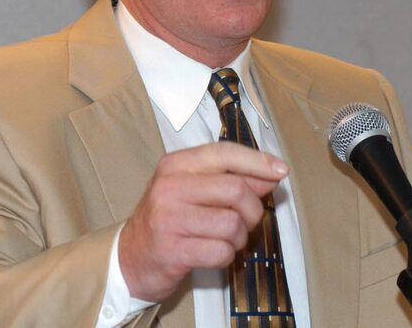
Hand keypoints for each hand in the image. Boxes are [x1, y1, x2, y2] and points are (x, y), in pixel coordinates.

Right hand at [118, 142, 288, 301]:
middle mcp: (169, 187)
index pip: (223, 153)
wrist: (130, 257)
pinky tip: (213, 253)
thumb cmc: (169, 219)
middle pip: (235, 190)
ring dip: (239, 237)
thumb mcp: (193, 189)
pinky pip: (222, 251)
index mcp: (175, 165)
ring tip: (225, 239)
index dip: (257, 161)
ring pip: (232, 224)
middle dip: (252, 209)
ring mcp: (169, 218)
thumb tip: (271, 173)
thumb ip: (230, 179)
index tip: (281, 170)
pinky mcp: (173, 250)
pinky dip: (227, 255)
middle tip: (246, 220)